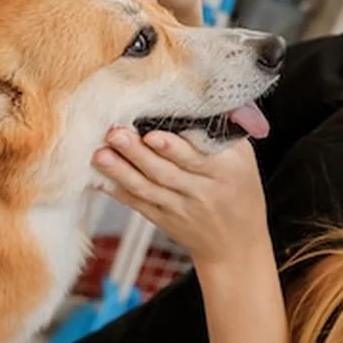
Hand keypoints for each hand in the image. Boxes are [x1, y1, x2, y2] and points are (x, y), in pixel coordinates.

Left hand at [93, 129, 269, 268]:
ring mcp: (180, 208)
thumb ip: (225, 130)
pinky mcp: (162, 220)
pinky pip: (137, 204)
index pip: (196, 158)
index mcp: (225, 171)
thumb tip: (205, 97)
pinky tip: (98, 177)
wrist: (236, 245)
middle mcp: (202, 191)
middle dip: (137, 153)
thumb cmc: (240, 191)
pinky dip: (117, 191)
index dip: (172, 148)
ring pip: (146, 189)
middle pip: (165, 172)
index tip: (152, 135)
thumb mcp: (244, 159)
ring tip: (100, 154)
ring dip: (120, 171)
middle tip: (115, 134)